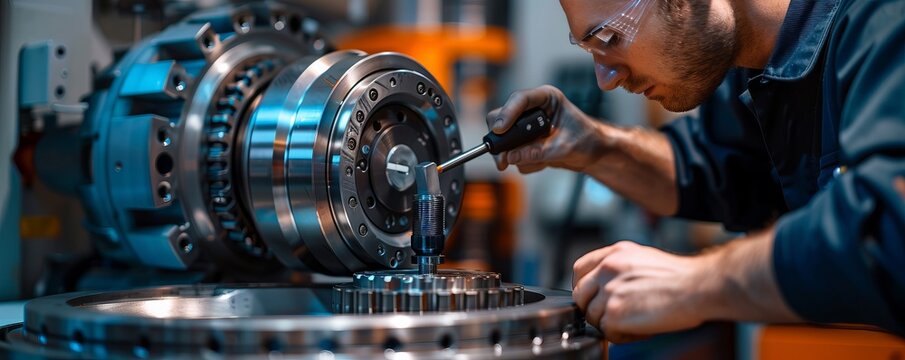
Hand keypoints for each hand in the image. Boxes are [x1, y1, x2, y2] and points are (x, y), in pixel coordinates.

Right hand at [485, 85, 607, 173]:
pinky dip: (525, 163)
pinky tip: (544, 162)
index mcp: (546, 98)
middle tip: (502, 160)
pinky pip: (513, 154)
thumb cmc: (587, 140)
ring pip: (503, 139)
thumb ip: (538, 152)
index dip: (506, 113)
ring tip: (543, 161)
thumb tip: (511, 156)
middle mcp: (533, 109)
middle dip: (502, 140)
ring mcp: (526, 126)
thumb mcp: (565, 147)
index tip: (499, 130)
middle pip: (501, 117)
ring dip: (518, 156)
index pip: (520, 99)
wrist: (593, 153)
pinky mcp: (523, 141)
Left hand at [571, 241, 717, 341]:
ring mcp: (608, 290)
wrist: (697, 286)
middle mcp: (607, 268)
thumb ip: (619, 268)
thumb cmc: (680, 277)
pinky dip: (623, 336)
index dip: (584, 287)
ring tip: (637, 321)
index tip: (592, 298)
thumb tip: (605, 287)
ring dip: (611, 324)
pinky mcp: (614, 312)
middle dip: (594, 308)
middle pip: (580, 295)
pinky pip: (607, 332)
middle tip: (616, 315)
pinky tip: (642, 328)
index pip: (579, 270)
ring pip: (593, 317)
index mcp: (614, 253)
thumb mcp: (643, 258)